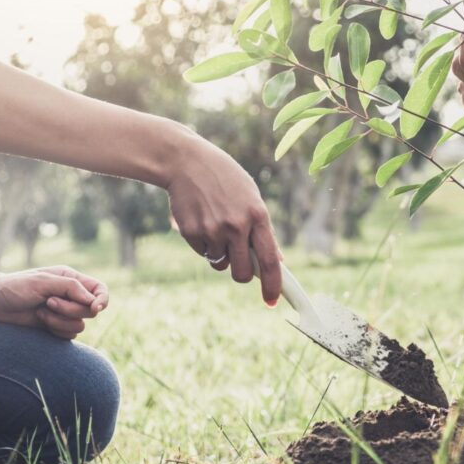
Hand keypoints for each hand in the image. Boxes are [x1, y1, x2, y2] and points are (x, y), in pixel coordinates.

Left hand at [0, 266, 108, 339]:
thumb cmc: (14, 288)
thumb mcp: (43, 282)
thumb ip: (71, 288)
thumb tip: (94, 302)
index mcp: (71, 279)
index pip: (100, 290)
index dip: (102, 300)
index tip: (95, 308)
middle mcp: (70, 296)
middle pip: (90, 310)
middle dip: (70, 310)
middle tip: (49, 303)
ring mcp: (64, 313)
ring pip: (80, 325)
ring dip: (60, 321)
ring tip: (41, 313)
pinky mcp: (56, 327)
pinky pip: (69, 335)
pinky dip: (56, 330)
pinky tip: (40, 322)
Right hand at [165, 132, 282, 305]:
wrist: (186, 162)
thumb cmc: (225, 179)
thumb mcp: (251, 197)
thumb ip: (263, 229)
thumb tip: (277, 260)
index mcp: (257, 216)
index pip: (269, 260)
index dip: (272, 285)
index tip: (272, 301)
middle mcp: (236, 226)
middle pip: (242, 273)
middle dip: (241, 275)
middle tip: (238, 264)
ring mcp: (212, 230)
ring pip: (220, 264)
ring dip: (220, 254)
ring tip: (216, 226)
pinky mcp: (191, 232)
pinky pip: (203, 254)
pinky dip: (204, 245)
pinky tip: (202, 221)